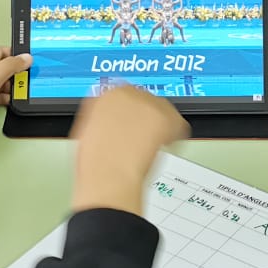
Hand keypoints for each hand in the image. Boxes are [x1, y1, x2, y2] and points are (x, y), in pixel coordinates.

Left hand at [0, 47, 32, 135]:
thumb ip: (11, 65)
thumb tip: (26, 57)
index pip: (1, 51)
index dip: (14, 53)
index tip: (26, 60)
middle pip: (4, 67)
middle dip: (16, 72)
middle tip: (24, 78)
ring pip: (2, 82)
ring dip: (12, 86)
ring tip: (18, 91)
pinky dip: (6, 97)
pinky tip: (8, 101)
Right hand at [72, 87, 188, 213]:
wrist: (108, 175)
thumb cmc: (95, 163)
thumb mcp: (90, 132)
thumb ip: (104, 118)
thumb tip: (114, 120)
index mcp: (106, 94)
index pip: (126, 95)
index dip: (132, 115)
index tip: (133, 127)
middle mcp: (127, 92)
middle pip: (146, 101)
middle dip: (146, 119)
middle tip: (144, 139)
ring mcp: (147, 103)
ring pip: (163, 111)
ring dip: (160, 127)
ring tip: (152, 146)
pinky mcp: (164, 116)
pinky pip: (178, 124)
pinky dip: (174, 136)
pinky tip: (163, 147)